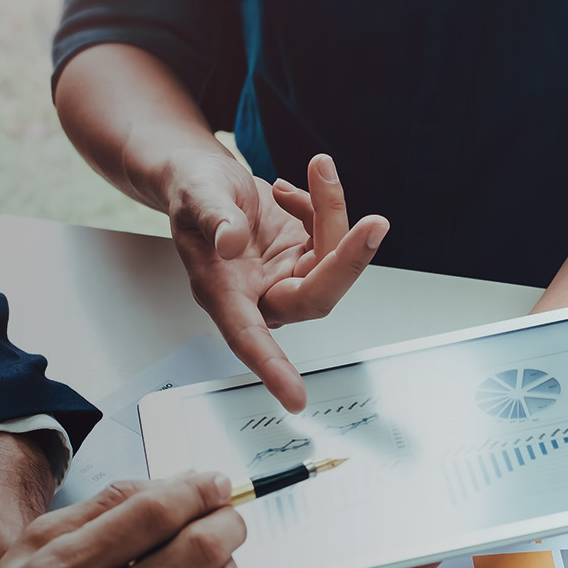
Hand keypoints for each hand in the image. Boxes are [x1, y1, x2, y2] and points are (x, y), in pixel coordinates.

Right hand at [0, 472, 245, 567]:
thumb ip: (104, 506)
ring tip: (210, 551)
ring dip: (227, 560)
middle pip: (199, 552)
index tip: (213, 481)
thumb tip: (176, 483)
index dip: (196, 490)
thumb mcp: (32, 544)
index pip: (154, 515)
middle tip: (225, 512)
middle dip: (227, 521)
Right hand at [165, 151, 388, 411]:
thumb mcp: (196, 194)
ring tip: (319, 169)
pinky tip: (289, 191)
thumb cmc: (193, 192)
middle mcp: (260, 292)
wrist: (204, 177)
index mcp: (224, 292)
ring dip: (334, 212)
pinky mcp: (307, 256)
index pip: (249, 339)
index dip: (271, 369)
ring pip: (333, 259)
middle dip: (348, 260)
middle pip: (316, 296)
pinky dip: (323, 205)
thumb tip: (231, 242)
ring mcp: (287, 275)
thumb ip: (214, 219)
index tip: (295, 398)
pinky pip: (333, 236)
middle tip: (374, 224)